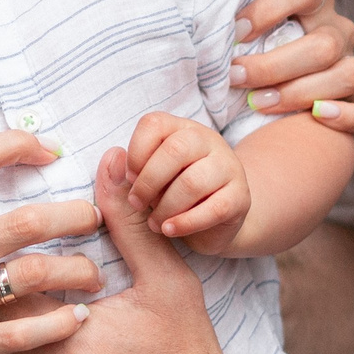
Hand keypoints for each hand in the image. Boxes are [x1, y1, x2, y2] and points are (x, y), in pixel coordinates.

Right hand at [0, 119, 108, 353]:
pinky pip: (24, 332)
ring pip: (33, 276)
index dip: (17, 143)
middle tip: (92, 217)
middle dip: (72, 215)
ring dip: (77, 270)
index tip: (46, 149)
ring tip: (94, 272)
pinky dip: (60, 323)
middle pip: (23, 222)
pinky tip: (77, 318)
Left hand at [123, 112, 247, 252]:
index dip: (135, 152)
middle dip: (148, 181)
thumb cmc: (173, 194)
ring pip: (193, 182)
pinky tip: (169, 230)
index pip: (154, 124)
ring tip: (154, 223)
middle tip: (136, 203)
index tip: (128, 178)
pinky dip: (185, 223)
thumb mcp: (147, 181)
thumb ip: (125, 173)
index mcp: (181, 129)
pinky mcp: (241, 198)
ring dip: (165, 207)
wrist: (217, 220)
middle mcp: (208, 141)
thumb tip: (112, 159)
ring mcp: (229, 168)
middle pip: (175, 150)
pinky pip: (213, 209)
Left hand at [233, 0, 353, 135]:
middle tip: (236, 77)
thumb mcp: (246, 19)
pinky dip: (345, 116)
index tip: (236, 32)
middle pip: (323, 44)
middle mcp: (338, 30)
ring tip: (258, 103)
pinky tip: (315, 115)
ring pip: (348, 75)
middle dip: (274, 66)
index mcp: (315, 1)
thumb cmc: (254, 43)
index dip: (269, 8)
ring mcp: (352, 64)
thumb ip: (237, 1)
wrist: (271, 80)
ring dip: (300, 92)